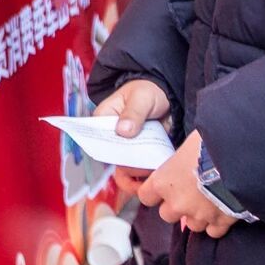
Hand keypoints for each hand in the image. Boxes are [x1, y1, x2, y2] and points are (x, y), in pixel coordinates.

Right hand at [99, 79, 172, 200]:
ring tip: (151, 169)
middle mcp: (111, 135)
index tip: (120, 154)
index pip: (96, 137)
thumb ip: (133, 113)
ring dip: (138, 171)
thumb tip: (123, 131)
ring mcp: (125, 146)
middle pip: (112, 156)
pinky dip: (146, 173)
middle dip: (126, 164)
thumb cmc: (149, 91)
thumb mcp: (141, 98)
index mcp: (104, 118)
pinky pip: (138, 169)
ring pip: (125, 166)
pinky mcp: (139, 154)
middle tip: (142, 164)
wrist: (168, 98)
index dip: (106, 148)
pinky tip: (154, 173)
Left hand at [137, 128, 235, 238]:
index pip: (146, 196)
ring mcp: (199, 215)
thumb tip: (185, 155)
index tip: (161, 189)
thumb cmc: (210, 143)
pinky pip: (213, 231)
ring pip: (192, 225)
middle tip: (188, 194)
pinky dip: (217, 224)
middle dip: (176, 206)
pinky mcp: (220, 222)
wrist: (240, 158)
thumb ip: (181, 158)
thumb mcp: (188, 143)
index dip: (153, 193)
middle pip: (167, 214)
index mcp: (164, 182)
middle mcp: (177, 203)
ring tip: (208, 202)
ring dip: (197, 216)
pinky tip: (222, 212)